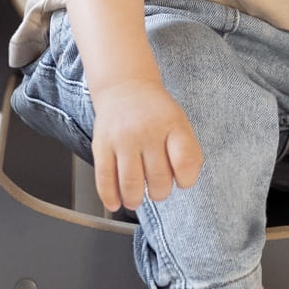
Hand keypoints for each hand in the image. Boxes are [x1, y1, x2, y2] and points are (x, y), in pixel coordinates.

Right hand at [89, 78, 202, 212]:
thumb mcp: (180, 122)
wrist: (125, 86)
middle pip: (158, 179)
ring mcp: (122, 139)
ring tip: (136, 199)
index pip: (185, 162)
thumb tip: (183, 183)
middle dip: (160, 192)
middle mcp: (147, 131)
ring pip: (131, 184)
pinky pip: (104, 178)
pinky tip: (116, 202)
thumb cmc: (155, 112)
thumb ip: (187, 151)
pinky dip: (110, 197)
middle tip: (157, 188)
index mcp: (172, 125)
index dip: (186, 180)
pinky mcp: (101, 145)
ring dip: (135, 200)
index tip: (182, 180)